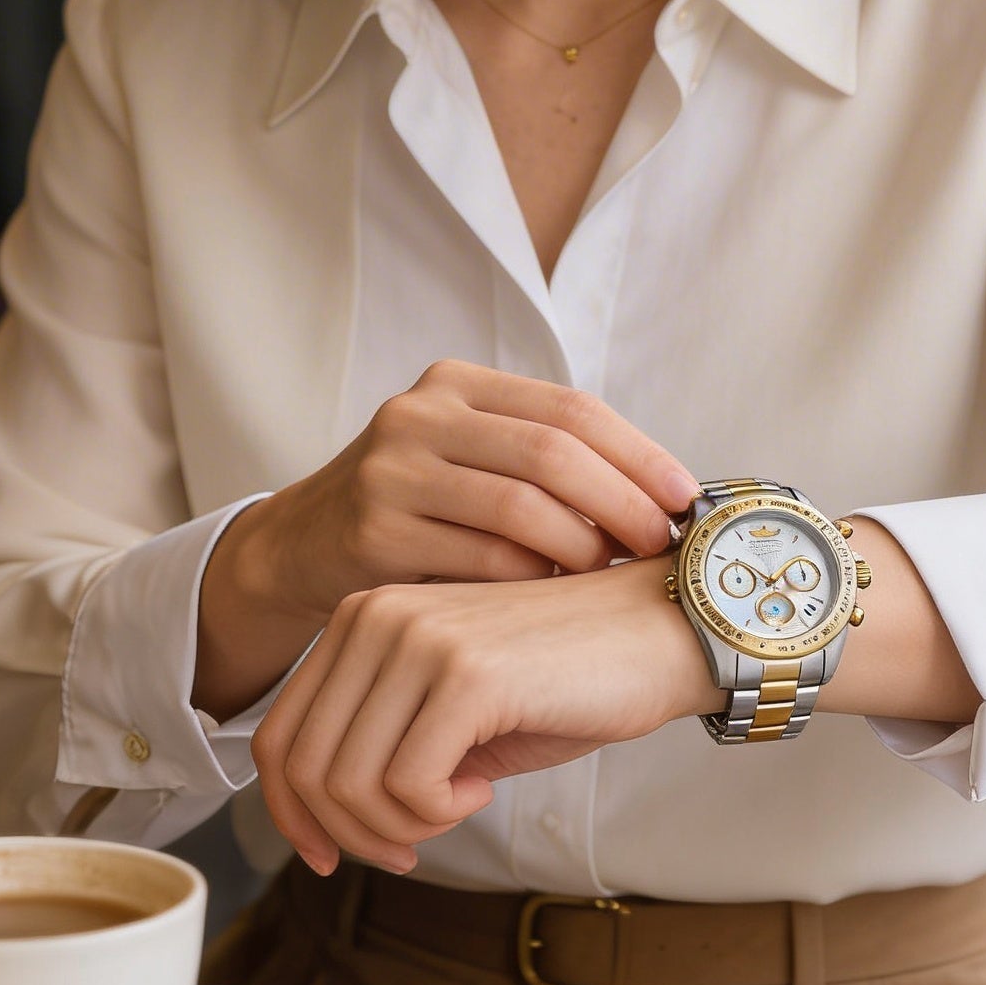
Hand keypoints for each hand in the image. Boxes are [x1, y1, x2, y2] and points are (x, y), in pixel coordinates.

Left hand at [250, 554, 717, 875]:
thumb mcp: (448, 706)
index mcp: (364, 617)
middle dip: (352, 835)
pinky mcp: (466, 673)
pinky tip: (485, 784)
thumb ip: (379, 739)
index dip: (294, 816)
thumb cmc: (566, 677)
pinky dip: (441, 812)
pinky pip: (408, 787)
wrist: (660, 634)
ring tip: (461, 801)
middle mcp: (377, 616)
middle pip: (303, 769)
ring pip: (350, 785)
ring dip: (401, 827)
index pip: (279, 736)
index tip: (333, 855)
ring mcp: (418, 638)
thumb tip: (315, 819)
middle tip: (414, 845)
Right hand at [260, 361, 696, 614]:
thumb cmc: (418, 507)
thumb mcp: (470, 457)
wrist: (301, 546)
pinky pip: (478, 561)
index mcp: (458, 384)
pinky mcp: (372, 532)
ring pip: (518, 507)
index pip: (570, 406)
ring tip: (613, 574)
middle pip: (551, 452)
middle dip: (621, 500)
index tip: (684, 497)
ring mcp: (392, 470)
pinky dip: (530, 583)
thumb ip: (543, 460)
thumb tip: (664, 494)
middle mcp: (421, 413)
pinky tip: (556, 600)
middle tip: (661, 543)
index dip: (636, 452)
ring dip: (582, 547)